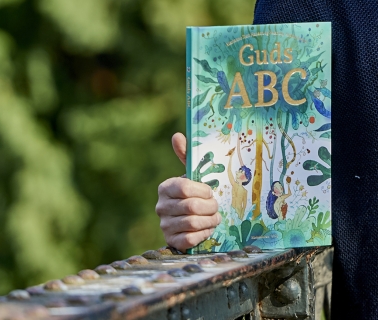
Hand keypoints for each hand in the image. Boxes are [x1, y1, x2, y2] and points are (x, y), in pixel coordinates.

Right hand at [156, 132, 219, 250]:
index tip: (211, 191)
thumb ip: (187, 156)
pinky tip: (207, 229)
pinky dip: (204, 234)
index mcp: (165, 188)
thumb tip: (177, 135)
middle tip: (216, 206)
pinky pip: (190, 239)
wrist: (191, 222)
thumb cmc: (195, 194)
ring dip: (210, 220)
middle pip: (191, 206)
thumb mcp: (193, 175)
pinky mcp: (171, 242)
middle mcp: (161, 207)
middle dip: (210, 206)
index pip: (184, 187)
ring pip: (193, 223)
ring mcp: (164, 225)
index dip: (202, 190)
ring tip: (215, 217)